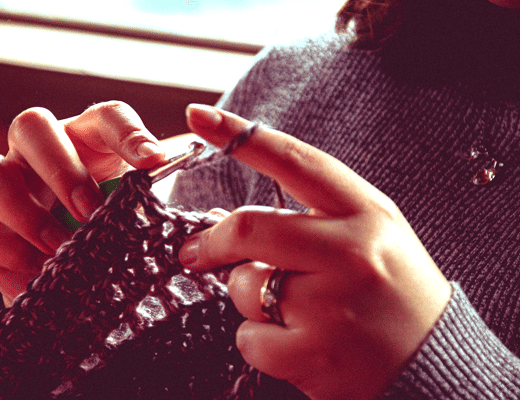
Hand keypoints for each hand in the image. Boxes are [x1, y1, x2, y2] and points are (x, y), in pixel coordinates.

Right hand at [0, 101, 166, 304]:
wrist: (68, 268)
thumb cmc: (101, 227)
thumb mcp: (126, 212)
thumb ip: (137, 202)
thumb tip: (147, 202)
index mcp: (84, 139)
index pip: (107, 116)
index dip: (129, 133)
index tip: (153, 161)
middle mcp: (36, 151)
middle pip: (31, 124)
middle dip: (61, 170)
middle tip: (89, 212)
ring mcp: (2, 184)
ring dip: (27, 215)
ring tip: (60, 247)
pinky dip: (13, 258)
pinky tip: (42, 274)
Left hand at [179, 105, 451, 399]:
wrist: (434, 363)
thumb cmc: (392, 294)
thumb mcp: (370, 235)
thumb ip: (309, 219)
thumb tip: (226, 221)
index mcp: (365, 213)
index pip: (294, 161)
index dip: (240, 136)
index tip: (199, 115)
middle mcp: (350, 252)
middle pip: (250, 227)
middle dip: (212, 240)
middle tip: (196, 251)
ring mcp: (332, 306)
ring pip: (245, 286)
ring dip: (250, 298)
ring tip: (290, 310)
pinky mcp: (314, 354)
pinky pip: (249, 337)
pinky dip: (259, 341)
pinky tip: (294, 343)